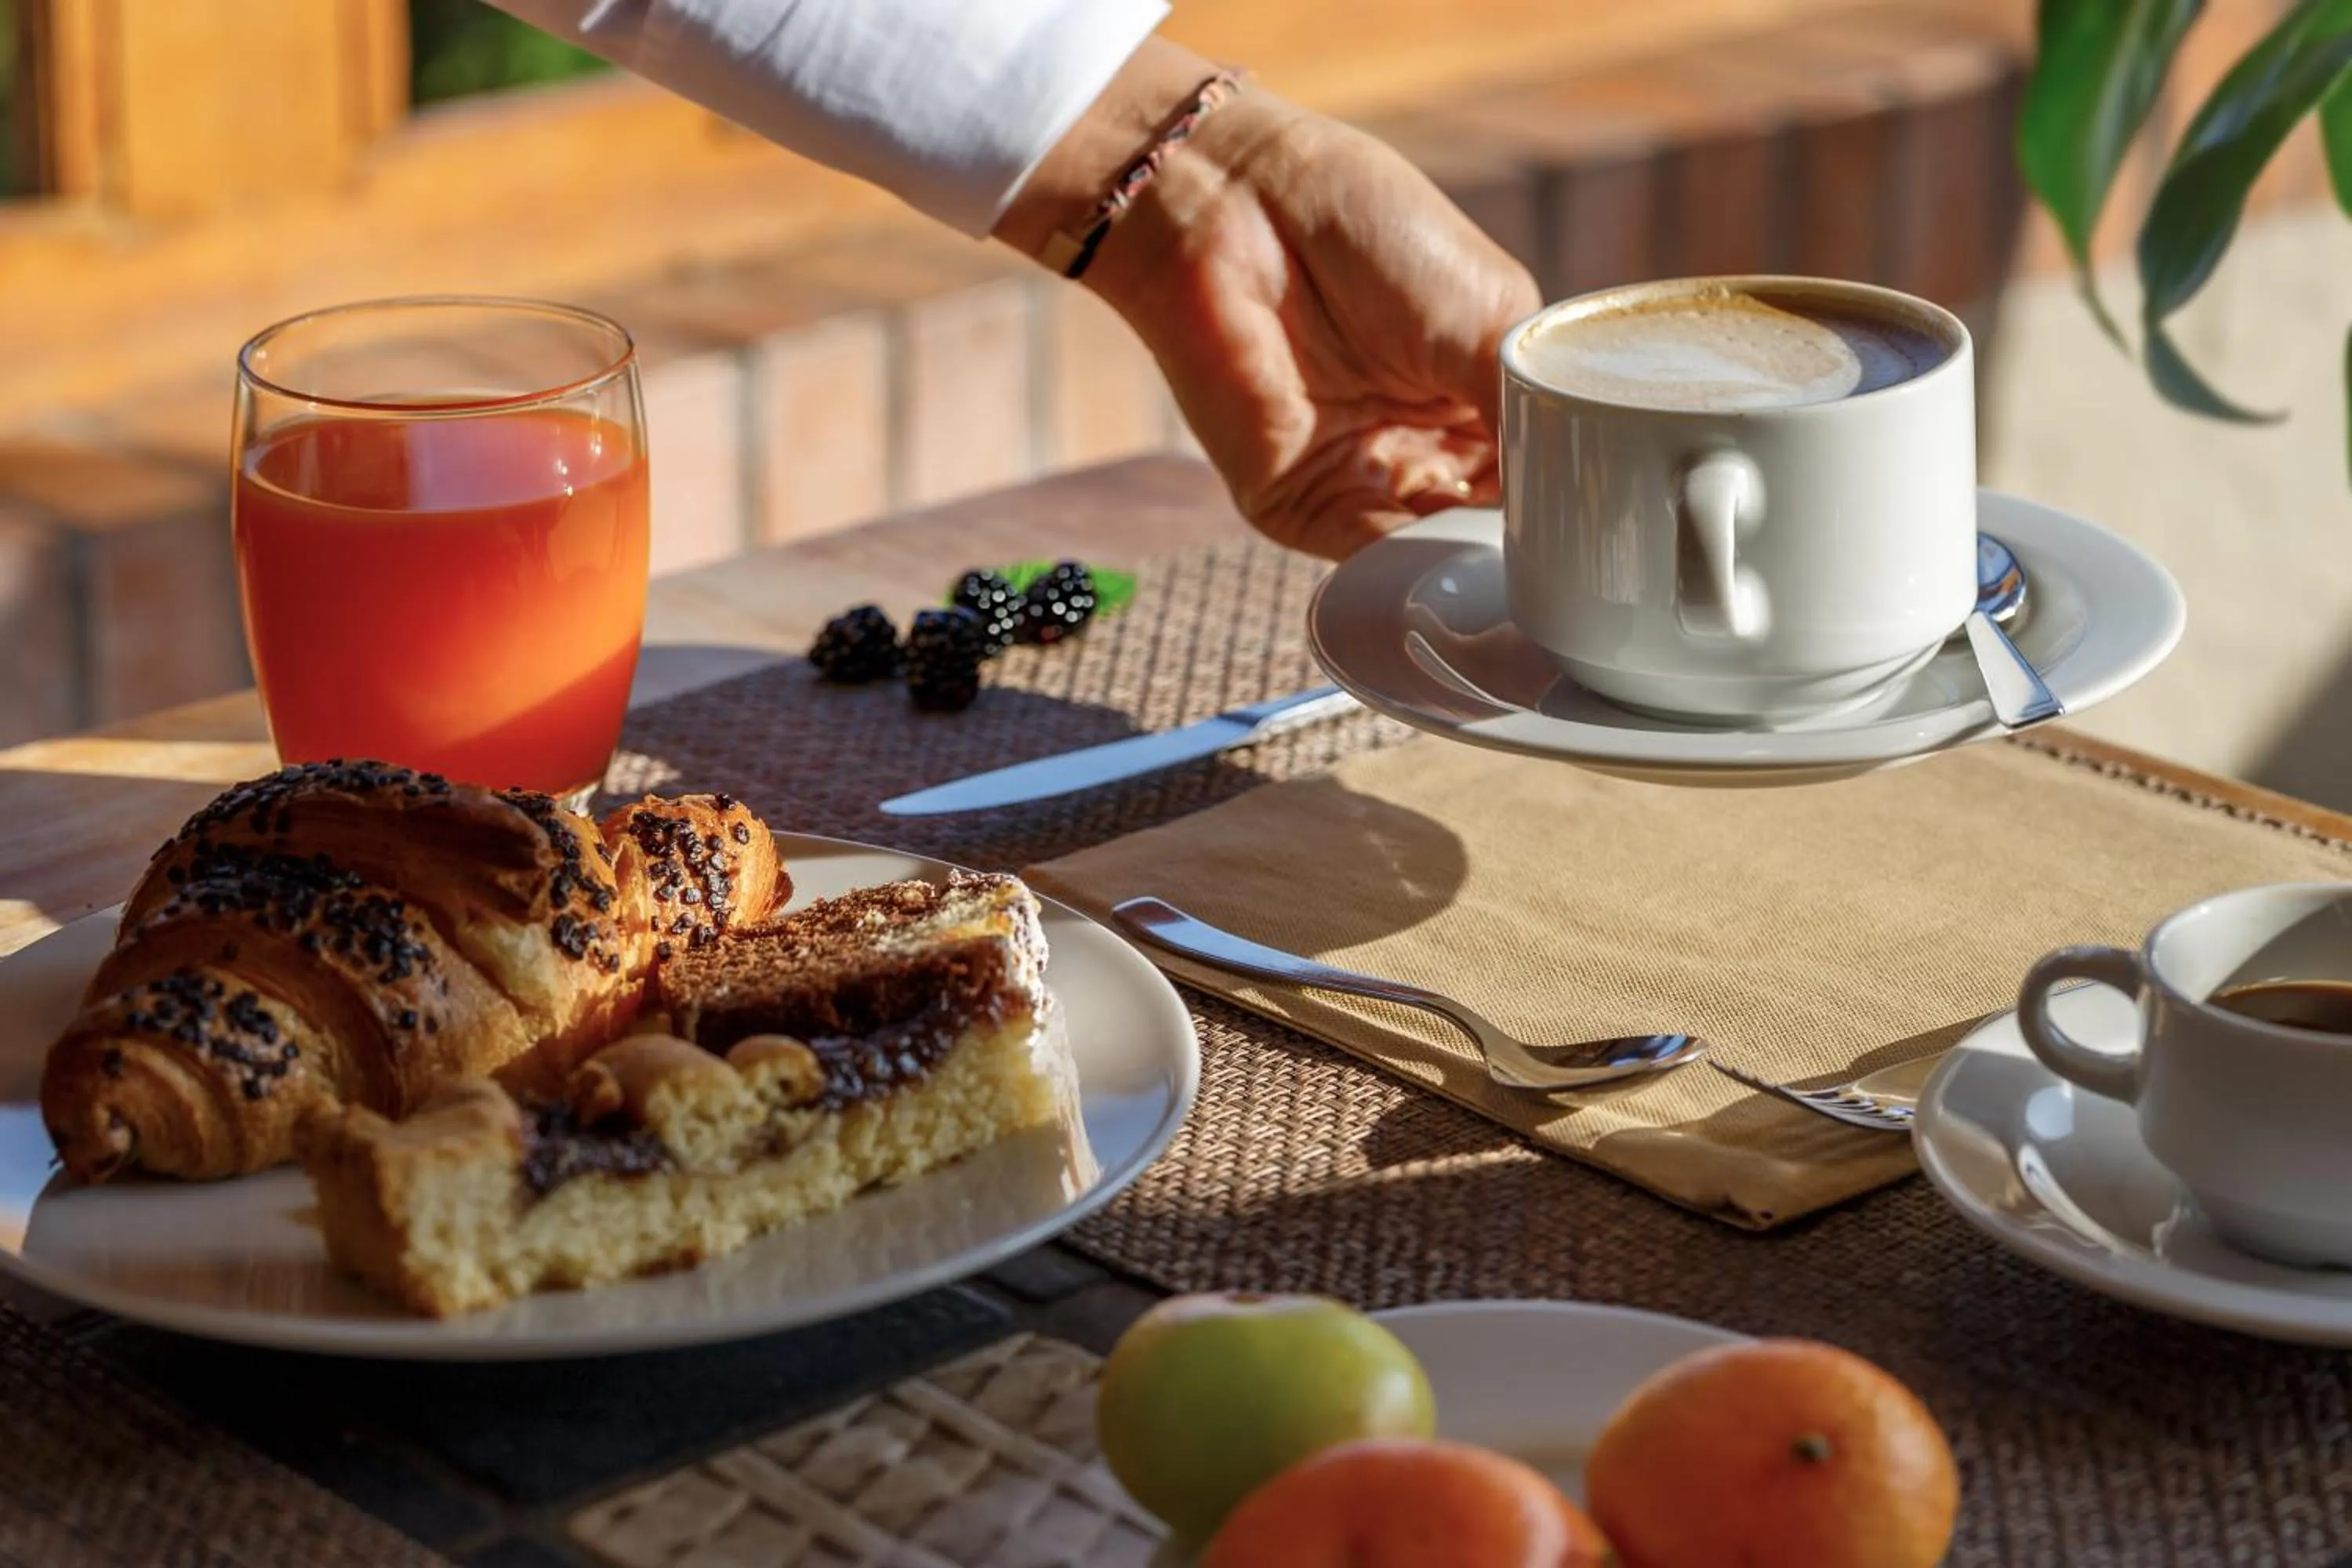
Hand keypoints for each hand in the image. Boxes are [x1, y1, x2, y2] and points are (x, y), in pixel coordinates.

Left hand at [998, 42, 1537, 559]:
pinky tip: (1457, 561)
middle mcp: (1420, 447)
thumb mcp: (1489, 317)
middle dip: (1523, 545)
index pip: (1536, 475)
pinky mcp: (1298, 503)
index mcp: (1475, 399)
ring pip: (1433, 551)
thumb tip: (1574, 489)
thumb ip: (1529, 408)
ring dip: (1474, 564)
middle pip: (1486, 525)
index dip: (1566, 500)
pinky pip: (1366, 557)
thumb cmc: (1375, 233)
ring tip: (1525, 562)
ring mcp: (1360, 478)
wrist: (1251, 209)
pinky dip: (1413, 568)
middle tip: (1576, 556)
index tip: (1608, 523)